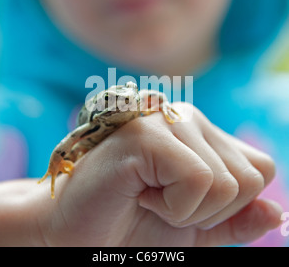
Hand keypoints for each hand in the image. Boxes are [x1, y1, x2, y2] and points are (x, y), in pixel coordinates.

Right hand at [34, 102, 280, 246]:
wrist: (78, 231)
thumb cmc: (134, 225)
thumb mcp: (196, 228)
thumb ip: (237, 219)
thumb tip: (278, 211)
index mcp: (201, 133)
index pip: (258, 167)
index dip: (231, 203)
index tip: (187, 205)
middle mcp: (186, 116)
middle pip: (250, 176)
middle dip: (211, 210)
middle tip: (163, 202)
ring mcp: (165, 119)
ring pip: (227, 181)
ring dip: (189, 210)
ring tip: (148, 195)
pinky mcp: (146, 134)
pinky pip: (198, 180)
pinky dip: (173, 206)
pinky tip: (139, 192)